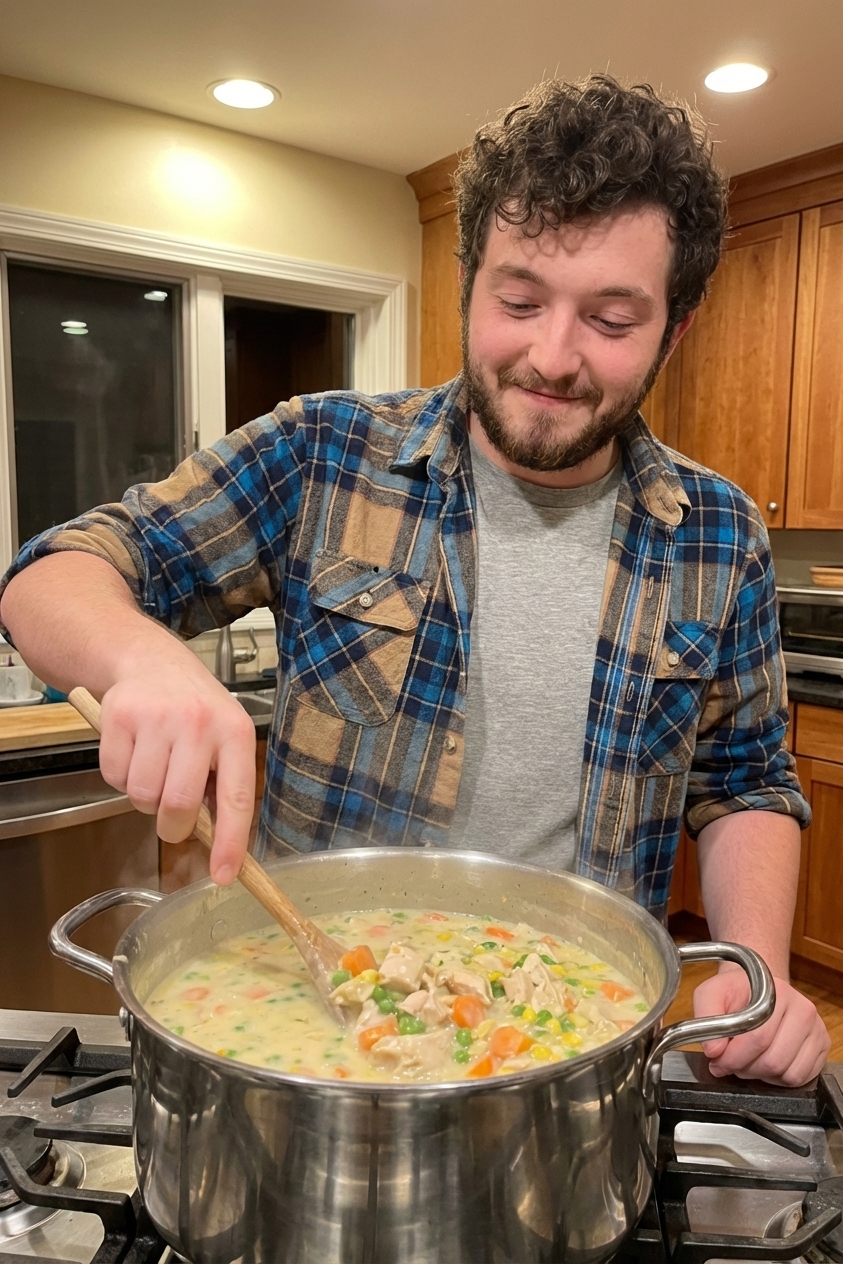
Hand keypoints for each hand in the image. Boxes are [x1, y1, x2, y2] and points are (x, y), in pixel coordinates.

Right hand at [98, 650, 255, 884]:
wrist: (150, 660)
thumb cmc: (194, 709)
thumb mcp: (223, 736)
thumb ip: (222, 784)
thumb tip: (220, 845)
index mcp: (234, 733)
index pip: (236, 798)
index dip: (230, 843)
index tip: (224, 876)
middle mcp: (198, 723)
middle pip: (179, 806)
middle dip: (172, 825)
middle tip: (173, 814)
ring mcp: (157, 717)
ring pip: (143, 796)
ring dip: (145, 799)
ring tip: (155, 769)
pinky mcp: (120, 716)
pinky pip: (113, 778)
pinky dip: (120, 778)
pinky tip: (134, 753)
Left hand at [693, 969, 829, 1085]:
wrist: (759, 987)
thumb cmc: (736, 991)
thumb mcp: (711, 993)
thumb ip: (706, 1015)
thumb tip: (714, 1050)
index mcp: (778, 993)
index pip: (758, 1038)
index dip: (733, 1057)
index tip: (717, 1062)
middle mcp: (803, 1010)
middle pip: (774, 1060)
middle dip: (745, 1069)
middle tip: (731, 1064)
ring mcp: (816, 1029)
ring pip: (789, 1074)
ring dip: (762, 1076)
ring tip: (748, 1061)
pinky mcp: (821, 1046)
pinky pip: (801, 1078)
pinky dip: (780, 1079)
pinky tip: (766, 1064)